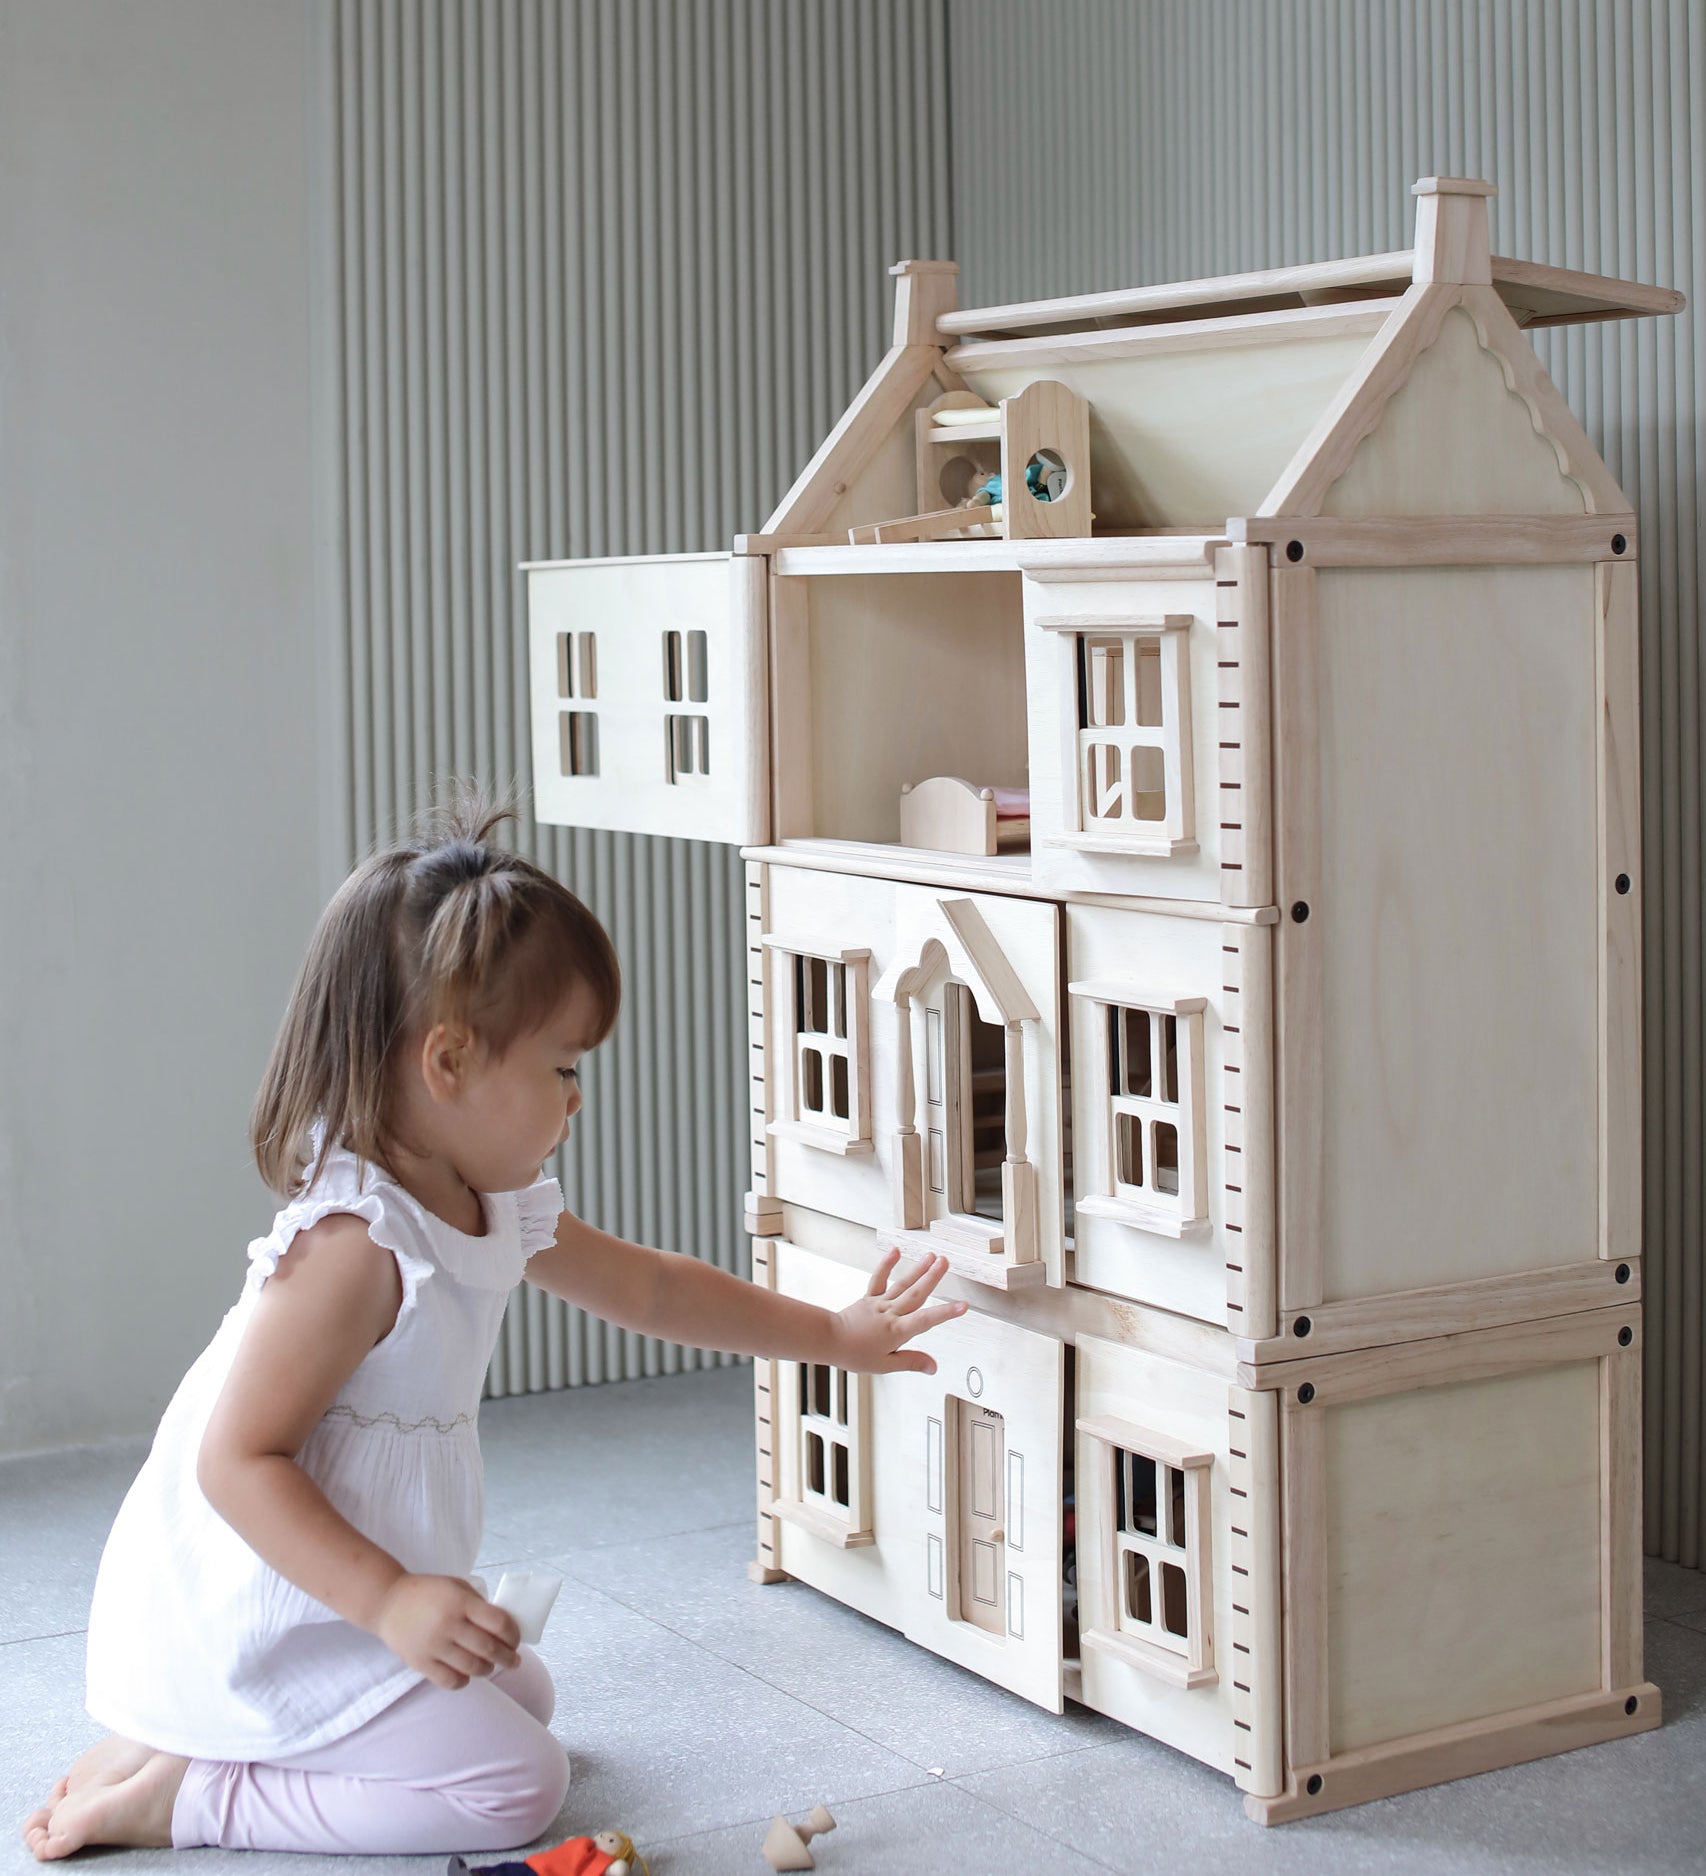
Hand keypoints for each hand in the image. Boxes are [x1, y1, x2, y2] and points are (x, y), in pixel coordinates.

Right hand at [371, 1573, 521, 1688]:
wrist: (388, 1602)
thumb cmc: (428, 1592)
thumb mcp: (457, 1587)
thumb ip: (479, 1605)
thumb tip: (503, 1628)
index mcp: (461, 1602)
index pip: (498, 1623)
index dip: (513, 1635)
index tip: (516, 1640)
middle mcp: (448, 1624)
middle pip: (488, 1649)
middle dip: (508, 1658)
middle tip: (514, 1661)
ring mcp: (434, 1646)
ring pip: (472, 1668)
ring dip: (488, 1670)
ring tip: (491, 1667)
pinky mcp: (420, 1663)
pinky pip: (450, 1681)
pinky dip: (464, 1681)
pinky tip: (467, 1674)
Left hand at [831, 1249, 965, 1374]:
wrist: (829, 1340)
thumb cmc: (855, 1354)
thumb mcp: (885, 1365)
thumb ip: (911, 1362)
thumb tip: (933, 1366)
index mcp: (897, 1331)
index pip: (925, 1321)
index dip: (945, 1313)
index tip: (962, 1306)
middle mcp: (890, 1313)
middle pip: (915, 1294)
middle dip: (932, 1278)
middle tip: (946, 1262)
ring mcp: (879, 1303)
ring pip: (902, 1284)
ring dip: (918, 1269)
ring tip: (931, 1256)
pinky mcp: (869, 1298)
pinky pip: (879, 1279)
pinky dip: (886, 1264)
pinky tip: (895, 1252)